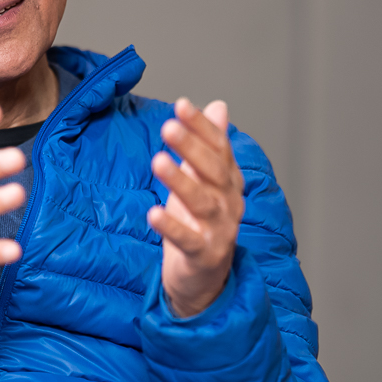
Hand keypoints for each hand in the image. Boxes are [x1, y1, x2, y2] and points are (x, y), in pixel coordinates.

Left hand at [148, 98, 244, 317]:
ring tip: (158, 161)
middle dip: (192, 147)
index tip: (182, 105)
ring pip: (202, 202)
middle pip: (213, 171)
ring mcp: (220, 229)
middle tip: (168, 127)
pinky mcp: (205, 255)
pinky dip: (171, 226)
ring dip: (180, 181)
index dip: (202, 126)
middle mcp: (229, 202)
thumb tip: (218, 105)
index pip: (219, 148)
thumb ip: (210, 144)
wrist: (205, 277)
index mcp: (228, 181)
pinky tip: (152, 213)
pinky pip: (188, 239)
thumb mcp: (204, 179)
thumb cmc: (200, 221)